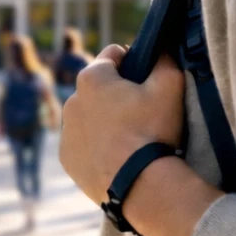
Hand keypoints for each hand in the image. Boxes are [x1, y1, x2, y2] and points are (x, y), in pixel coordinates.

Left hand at [59, 45, 184, 204]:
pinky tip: (117, 154)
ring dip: (104, 119)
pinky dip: (96, 145)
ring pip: (88, 116)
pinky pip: (82, 143)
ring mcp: (65, 131)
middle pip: (98, 87)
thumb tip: (160, 51)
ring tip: (130, 136)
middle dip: (117, 93)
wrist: (138, 185)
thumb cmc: (152, 132)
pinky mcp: (66, 157)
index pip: (113, 55)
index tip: (145, 75)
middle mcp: (71, 101)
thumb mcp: (170, 86)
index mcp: (92, 78)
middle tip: (141, 111)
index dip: (133, 60)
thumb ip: (165, 60)